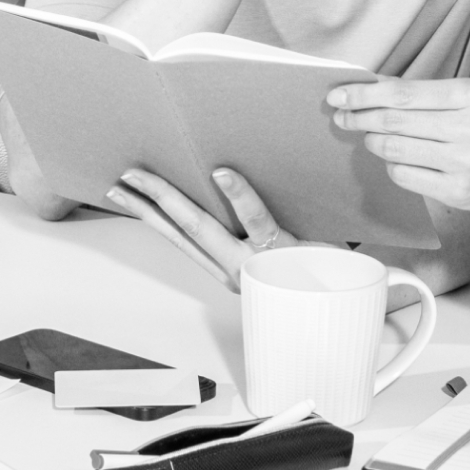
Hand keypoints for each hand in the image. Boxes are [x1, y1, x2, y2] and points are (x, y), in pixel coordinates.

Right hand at [105, 166, 300, 290]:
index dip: (147, 215)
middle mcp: (233, 267)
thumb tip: (224, 183)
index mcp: (227, 267)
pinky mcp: (282, 249)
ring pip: (203, 227)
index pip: (178, 237)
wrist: (349, 296)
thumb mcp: (273, 256)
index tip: (119, 194)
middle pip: (180, 230)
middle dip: (146, 203)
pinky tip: (221, 173)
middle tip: (122, 178)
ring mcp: (255, 260)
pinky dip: (238, 196)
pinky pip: (257, 219)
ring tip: (145, 175)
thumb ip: (250, 231)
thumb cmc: (313, 269)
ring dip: (170, 199)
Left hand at [326, 79, 469, 213]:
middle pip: (394, 122)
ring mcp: (463, 163)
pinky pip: (404, 176)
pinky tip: (395, 158)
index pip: (402, 94)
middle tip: (341, 116)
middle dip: (359, 118)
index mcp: (469, 96)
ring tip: (370, 137)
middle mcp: (469, 129)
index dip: (364, 95)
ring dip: (372, 142)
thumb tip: (369, 85)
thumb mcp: (463, 98)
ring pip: (394, 150)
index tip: (338, 95)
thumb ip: (419, 92)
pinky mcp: (456, 191)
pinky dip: (391, 165)